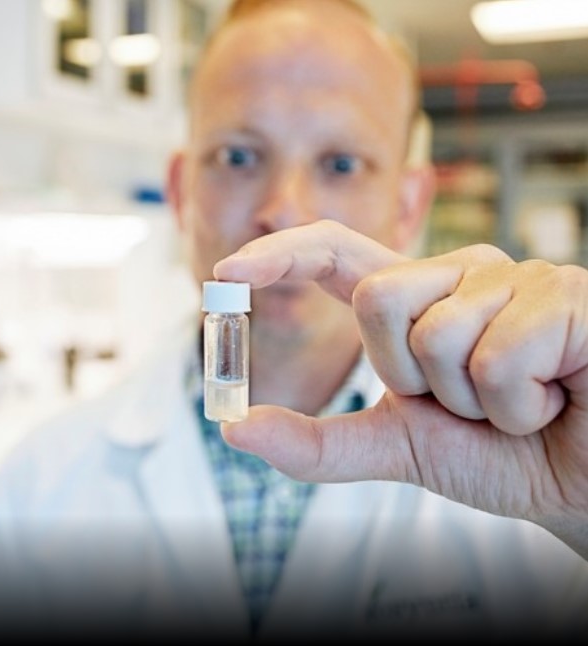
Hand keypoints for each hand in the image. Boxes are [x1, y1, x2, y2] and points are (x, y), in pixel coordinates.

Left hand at [213, 220, 587, 558]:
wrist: (586, 485)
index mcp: (414, 299)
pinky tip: (556, 397)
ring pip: (438, 332)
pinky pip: (501, 354)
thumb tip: (234, 427)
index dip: (279, 254)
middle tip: (469, 404)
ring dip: (474, 401)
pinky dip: (521, 404)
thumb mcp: (395, 449)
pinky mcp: (567, 294)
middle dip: (413, 377)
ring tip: (520, 403)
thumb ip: (317, 443)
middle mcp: (458, 274)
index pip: (334, 254)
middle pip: (378, 300)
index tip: (224, 274)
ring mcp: (515, 277)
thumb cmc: (502, 456)